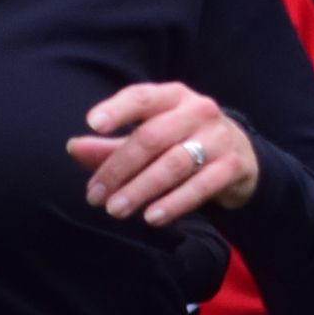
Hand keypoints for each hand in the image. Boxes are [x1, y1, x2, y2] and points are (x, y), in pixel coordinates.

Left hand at [67, 83, 258, 225]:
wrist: (240, 157)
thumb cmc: (183, 142)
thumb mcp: (150, 138)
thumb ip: (111, 144)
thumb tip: (72, 147)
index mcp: (173, 97)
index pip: (142, 97)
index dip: (118, 109)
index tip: (92, 125)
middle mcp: (198, 111)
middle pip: (152, 137)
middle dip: (119, 168)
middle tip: (94, 196)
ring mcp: (218, 138)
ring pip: (174, 164)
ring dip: (141, 189)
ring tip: (115, 210)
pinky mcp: (232, 166)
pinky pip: (200, 186)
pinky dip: (174, 203)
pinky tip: (151, 217)